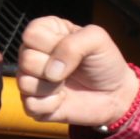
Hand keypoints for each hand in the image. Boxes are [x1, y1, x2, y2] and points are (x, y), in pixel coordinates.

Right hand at [16, 17, 139, 129]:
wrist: (114, 93)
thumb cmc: (104, 61)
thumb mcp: (96, 39)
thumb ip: (72, 45)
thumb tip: (51, 72)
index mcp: (44, 32)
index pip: (31, 34)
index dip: (52, 44)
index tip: (71, 50)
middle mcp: (32, 54)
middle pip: (25, 59)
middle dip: (53, 68)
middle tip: (70, 71)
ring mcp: (31, 80)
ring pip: (24, 83)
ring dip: (52, 87)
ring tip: (66, 84)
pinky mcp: (33, 104)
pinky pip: (31, 105)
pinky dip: (51, 105)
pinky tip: (63, 99)